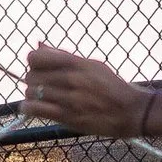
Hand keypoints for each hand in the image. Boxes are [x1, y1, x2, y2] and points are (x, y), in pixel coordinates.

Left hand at [26, 45, 148, 136]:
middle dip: (33, 80)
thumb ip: (63, 56)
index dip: (33, 62)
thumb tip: (39, 45)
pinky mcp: (69, 117)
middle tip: (42, 86)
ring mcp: (70, 98)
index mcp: (77, 63)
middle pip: (32, 76)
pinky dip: (30, 108)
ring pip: (31, 92)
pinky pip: (36, 110)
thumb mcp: (91, 65)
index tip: (40, 68)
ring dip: (31, 96)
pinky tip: (35, 108)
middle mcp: (72, 79)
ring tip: (41, 98)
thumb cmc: (111, 86)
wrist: (131, 111)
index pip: (37, 57)